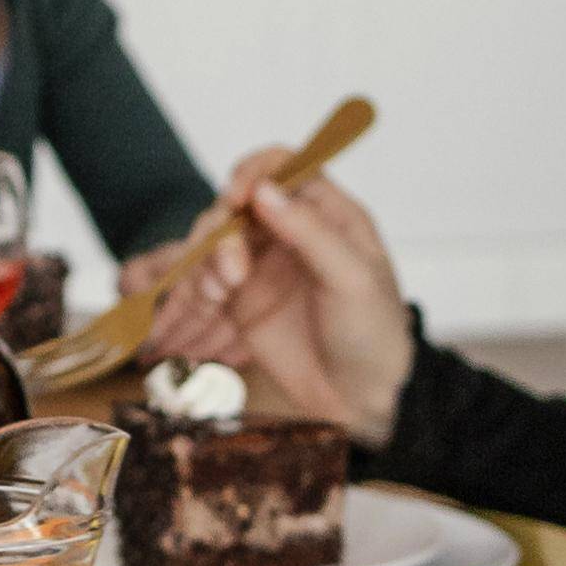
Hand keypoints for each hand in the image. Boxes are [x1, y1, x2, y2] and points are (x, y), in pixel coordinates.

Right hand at [151, 149, 414, 441]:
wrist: (362, 398)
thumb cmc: (373, 334)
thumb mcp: (352, 280)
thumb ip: (309, 232)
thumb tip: (265, 191)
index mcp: (327, 214)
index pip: (284, 167)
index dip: (255, 172)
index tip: (237, 198)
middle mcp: (289, 230)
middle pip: (237, 203)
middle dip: (222, 230)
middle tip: (229, 275)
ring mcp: (262, 263)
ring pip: (214, 240)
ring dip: (205, 261)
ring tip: (218, 295)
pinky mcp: (240, 298)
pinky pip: (203, 280)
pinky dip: (192, 289)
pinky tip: (205, 304)